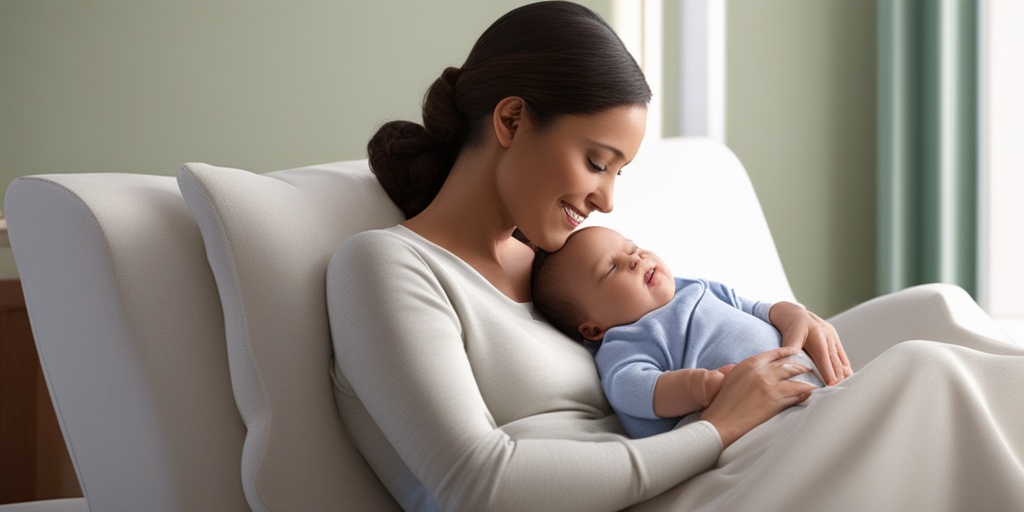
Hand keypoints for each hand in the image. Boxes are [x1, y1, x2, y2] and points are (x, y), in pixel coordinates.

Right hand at [699, 347, 815, 447]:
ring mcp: (770, 385)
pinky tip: (810, 395)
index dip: (788, 352)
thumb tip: (760, 372)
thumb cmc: (723, 404)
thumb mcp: (733, 378)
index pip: (774, 353)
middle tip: (810, 369)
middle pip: (789, 364)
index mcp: (749, 363)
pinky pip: (797, 394)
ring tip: (815, 383)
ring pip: (797, 379)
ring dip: (808, 381)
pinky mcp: (776, 400)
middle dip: (802, 367)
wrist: (721, 421)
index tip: (797, 353)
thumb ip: (748, 372)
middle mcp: (761, 371)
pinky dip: (805, 394)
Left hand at [769, 302, 852, 385]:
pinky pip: (842, 354)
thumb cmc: (791, 327)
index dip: (828, 371)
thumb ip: (791, 349)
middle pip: (835, 360)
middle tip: (838, 391)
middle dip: (837, 376)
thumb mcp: (790, 336)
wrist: (796, 314)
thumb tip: (789, 363)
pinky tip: (847, 376)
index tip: (831, 384)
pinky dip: (844, 366)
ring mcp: (833, 336)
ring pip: (840, 358)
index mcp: (817, 335)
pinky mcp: (835, 338)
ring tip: (844, 387)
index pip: (824, 357)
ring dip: (842, 372)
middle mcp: (828, 335)